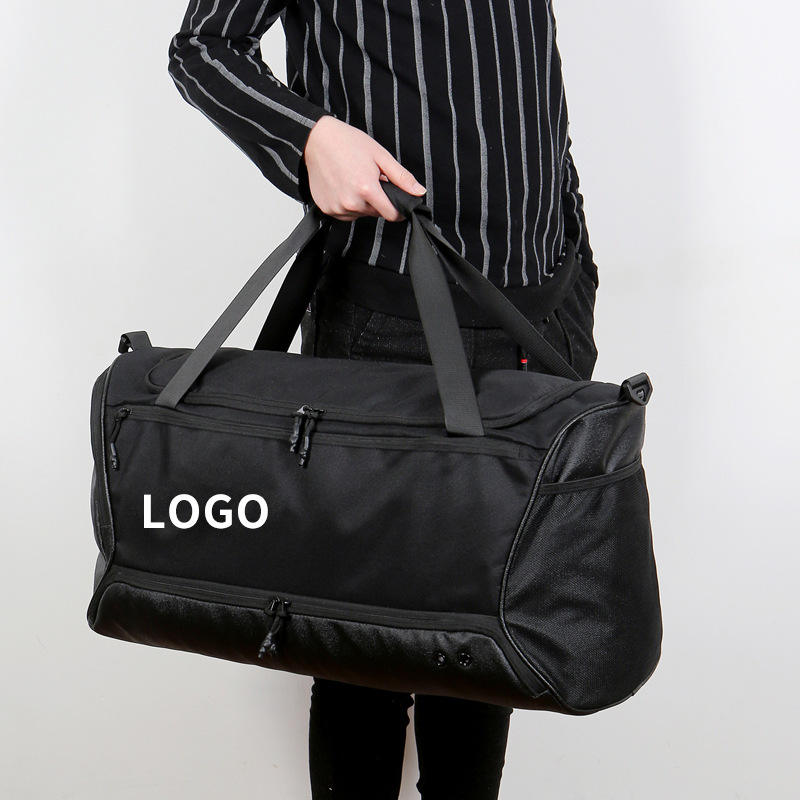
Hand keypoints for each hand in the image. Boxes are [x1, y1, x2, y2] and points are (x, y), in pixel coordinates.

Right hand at [303, 115, 425, 220]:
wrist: (316, 140)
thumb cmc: (347, 143)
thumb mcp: (380, 155)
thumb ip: (401, 177)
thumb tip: (419, 192)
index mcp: (366, 189)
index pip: (391, 214)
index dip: (399, 210)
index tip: (399, 204)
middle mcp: (351, 202)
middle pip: (375, 213)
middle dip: (378, 200)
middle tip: (369, 179)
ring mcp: (337, 208)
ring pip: (360, 214)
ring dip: (362, 203)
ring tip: (354, 180)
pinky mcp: (326, 209)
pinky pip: (345, 214)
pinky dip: (348, 204)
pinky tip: (343, 186)